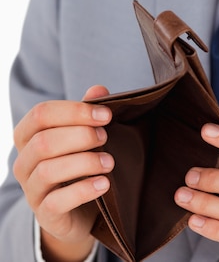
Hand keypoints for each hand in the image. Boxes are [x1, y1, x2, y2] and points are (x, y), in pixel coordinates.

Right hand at [13, 85, 113, 261]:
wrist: (78, 209)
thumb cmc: (78, 162)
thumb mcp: (83, 134)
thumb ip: (87, 111)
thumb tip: (98, 90)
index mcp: (28, 135)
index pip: (41, 114)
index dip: (74, 111)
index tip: (106, 115)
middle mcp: (23, 162)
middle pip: (43, 141)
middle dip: (80, 136)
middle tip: (105, 137)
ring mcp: (31, 190)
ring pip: (48, 171)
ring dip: (84, 162)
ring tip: (109, 162)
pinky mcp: (45, 214)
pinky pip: (57, 202)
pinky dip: (83, 190)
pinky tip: (104, 183)